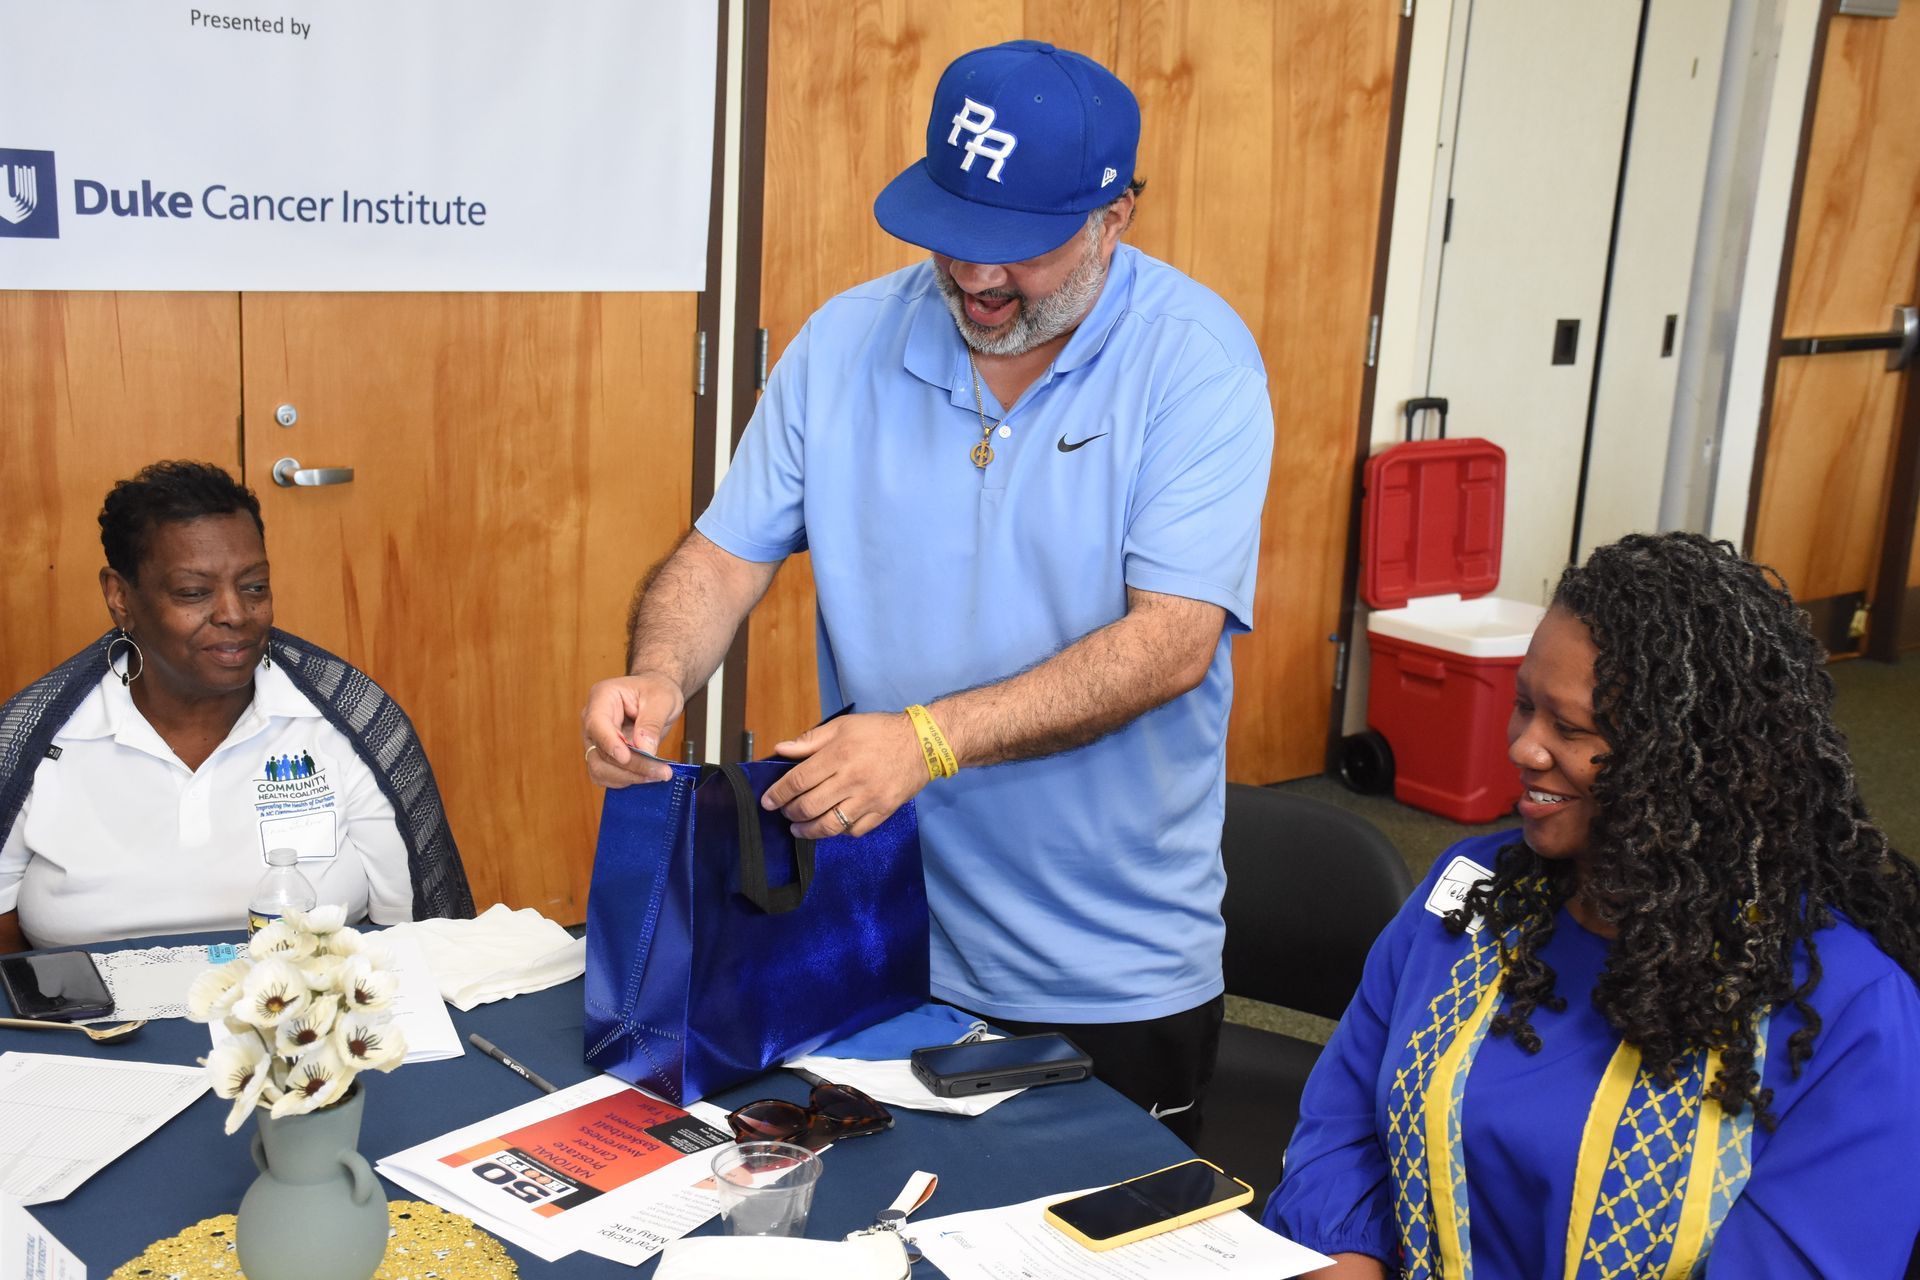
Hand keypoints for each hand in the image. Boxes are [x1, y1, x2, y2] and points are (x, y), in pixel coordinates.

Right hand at [580, 672, 682, 787]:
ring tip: (657, 775)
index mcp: (602, 697)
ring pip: (600, 768)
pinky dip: (625, 780)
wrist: (656, 695)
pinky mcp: (602, 755)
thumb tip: (645, 748)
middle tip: (661, 772)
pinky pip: (605, 776)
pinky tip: (646, 776)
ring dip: (628, 777)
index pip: (597, 724)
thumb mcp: (663, 699)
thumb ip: (652, 723)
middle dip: (631, 766)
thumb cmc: (656, 690)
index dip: (609, 743)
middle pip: (600, 751)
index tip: (626, 757)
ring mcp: (595, 740)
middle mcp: (593, 720)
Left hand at [762, 712, 929, 837]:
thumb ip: (811, 740)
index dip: (779, 794)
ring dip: (807, 830)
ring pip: (829, 825)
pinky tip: (831, 825)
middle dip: (790, 813)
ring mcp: (868, 799)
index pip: (798, 780)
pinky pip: (853, 830)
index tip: (768, 802)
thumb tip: (781, 750)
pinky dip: (837, 832)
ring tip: (799, 829)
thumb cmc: (879, 732)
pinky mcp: (882, 812)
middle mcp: (851, 780)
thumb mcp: (843, 726)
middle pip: (809, 806)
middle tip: (785, 812)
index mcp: (839, 755)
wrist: (922, 744)